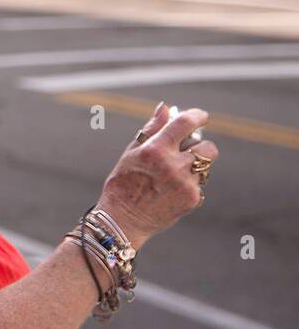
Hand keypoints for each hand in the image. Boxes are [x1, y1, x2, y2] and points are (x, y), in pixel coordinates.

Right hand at [97, 102, 218, 251]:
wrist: (122, 220)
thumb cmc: (123, 183)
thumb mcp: (131, 153)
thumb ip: (151, 129)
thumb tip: (166, 108)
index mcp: (155, 150)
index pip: (185, 123)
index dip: (197, 116)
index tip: (201, 116)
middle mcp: (173, 165)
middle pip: (207, 147)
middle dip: (201, 145)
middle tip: (189, 149)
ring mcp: (185, 184)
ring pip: (206, 166)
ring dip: (196, 164)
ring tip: (177, 172)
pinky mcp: (192, 199)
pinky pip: (199, 183)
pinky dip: (189, 182)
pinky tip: (171, 189)